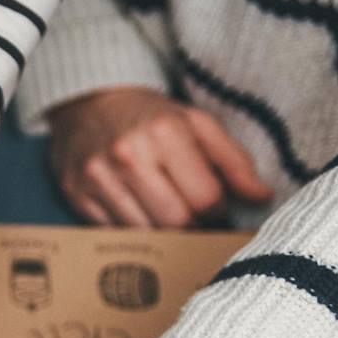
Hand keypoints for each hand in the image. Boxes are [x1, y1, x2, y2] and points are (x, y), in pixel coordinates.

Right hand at [48, 88, 269, 227]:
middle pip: (175, 223)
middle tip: (191, 215)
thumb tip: (261, 198)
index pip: (205, 198)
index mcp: (166, 134)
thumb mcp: (197, 124)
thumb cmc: (151, 116)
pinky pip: (112, 234)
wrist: (88, 103)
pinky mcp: (75, 196)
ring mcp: (97, 178)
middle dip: (191, 226)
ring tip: (164, 214)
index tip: (212, 203)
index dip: (217, 208)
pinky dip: (130, 232)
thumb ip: (233, 160)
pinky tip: (136, 214)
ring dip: (161, 234)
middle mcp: (128, 156)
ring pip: (143, 234)